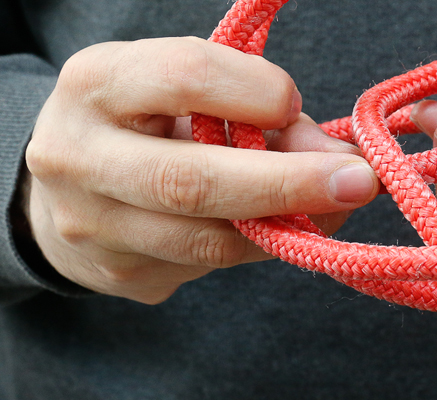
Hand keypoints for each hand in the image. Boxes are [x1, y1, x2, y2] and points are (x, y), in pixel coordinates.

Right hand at [24, 37, 378, 303]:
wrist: (67, 187)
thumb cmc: (147, 122)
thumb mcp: (187, 91)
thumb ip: (258, 111)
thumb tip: (338, 159)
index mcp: (95, 84)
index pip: (186, 77)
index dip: (256, 91)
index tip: (294, 103)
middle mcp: (78, 157)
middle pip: (192, 181)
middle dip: (289, 183)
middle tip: (359, 182)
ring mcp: (92, 226)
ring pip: (208, 241)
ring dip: (287, 226)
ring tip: (336, 207)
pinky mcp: (120, 274)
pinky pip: (209, 267)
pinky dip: (261, 247)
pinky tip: (287, 228)